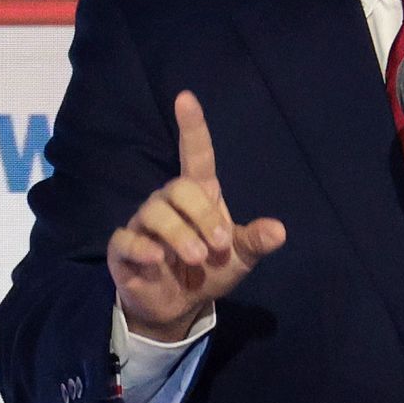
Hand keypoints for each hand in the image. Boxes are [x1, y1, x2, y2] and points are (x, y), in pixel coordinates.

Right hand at [107, 91, 286, 341]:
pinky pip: (126, 239)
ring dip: (180, 235)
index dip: (192, 126)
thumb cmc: (210, 269)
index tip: (186, 97)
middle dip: (202, 215)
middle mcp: (168, 203)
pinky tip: (158, 259)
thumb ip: (257, 241)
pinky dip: (142, 247)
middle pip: (179, 187)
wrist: (180, 305)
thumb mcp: (241, 257)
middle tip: (217, 246)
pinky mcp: (123, 249)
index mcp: (199, 196)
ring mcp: (143, 224)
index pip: (195, 154)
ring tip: (197, 259)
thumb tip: (280, 231)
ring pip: (154, 212)